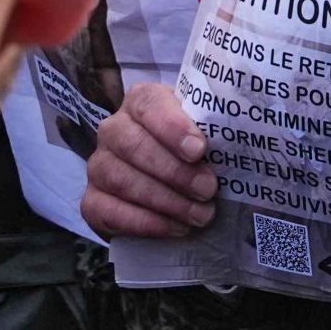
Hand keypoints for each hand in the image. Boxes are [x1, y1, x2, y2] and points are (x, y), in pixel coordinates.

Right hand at [82, 82, 218, 238]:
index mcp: (141, 101)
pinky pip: (108, 211)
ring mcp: (99, 165)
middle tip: (208, 190)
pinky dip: (145, 223)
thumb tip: (239, 142)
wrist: (165, 183)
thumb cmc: (190, 149)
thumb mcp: (202, 131)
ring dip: (165, 201)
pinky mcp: (91, 200)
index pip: (150, 104)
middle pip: (134, 146)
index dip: (173, 127)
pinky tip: (175, 228)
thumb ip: (212, 130)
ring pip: (121, 180)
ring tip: (199, 215)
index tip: (199, 149)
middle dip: (175, 172)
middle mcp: (113, 129)